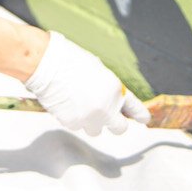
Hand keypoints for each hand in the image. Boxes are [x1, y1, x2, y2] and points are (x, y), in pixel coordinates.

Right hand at [23, 31, 151, 135]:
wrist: (46, 64)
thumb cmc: (70, 60)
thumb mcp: (98, 70)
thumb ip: (108, 88)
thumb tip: (110, 102)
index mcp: (115, 90)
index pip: (135, 107)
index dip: (140, 115)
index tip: (144, 120)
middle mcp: (106, 108)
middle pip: (119, 128)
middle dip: (114, 123)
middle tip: (106, 115)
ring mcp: (89, 118)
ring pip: (96, 130)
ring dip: (92, 121)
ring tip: (80, 104)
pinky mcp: (73, 124)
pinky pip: (78, 126)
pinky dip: (75, 118)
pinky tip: (67, 103)